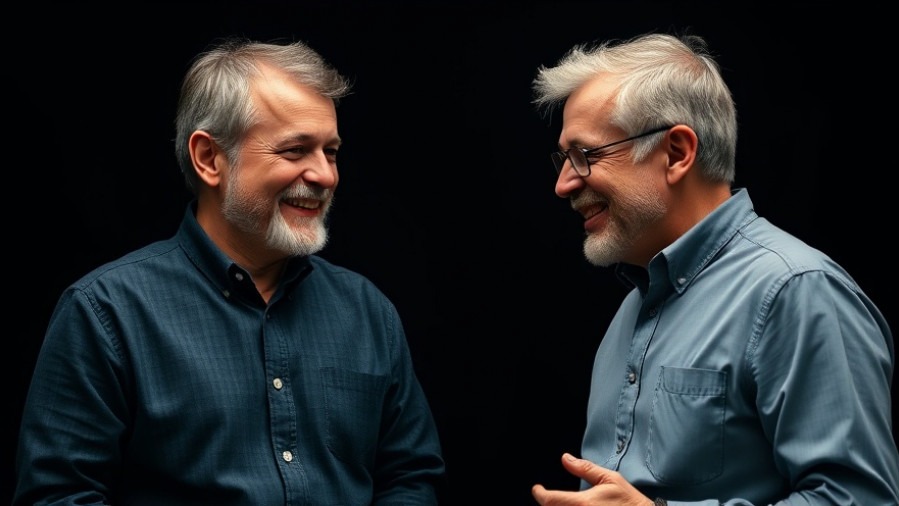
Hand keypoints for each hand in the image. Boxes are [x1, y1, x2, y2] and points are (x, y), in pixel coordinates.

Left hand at [532, 453, 652, 505]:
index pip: (549, 500)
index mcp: (582, 504)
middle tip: (549, 498)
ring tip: (559, 504)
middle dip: (548, 504)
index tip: (537, 489)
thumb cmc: (630, 502)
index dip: (539, 494)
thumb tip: (565, 458)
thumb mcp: (610, 480)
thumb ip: (585, 469)